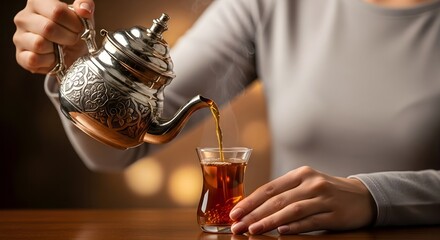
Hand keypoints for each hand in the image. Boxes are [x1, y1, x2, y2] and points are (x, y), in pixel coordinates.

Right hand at [13, 0, 94, 73]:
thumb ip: (86, 6)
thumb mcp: (83, 17)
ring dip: (57, 51)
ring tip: (60, 49)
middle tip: (72, 40)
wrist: (71, 53)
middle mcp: (24, 18)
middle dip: (67, 38)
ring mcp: (19, 37)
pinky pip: (33, 59)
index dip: (73, 24)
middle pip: (48, 28)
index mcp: (37, 2)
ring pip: (39, 44)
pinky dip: (48, 62)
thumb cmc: (74, 32)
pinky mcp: (20, 56)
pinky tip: (53, 58)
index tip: (79, 29)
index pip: (56, 11)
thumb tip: (84, 9)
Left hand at [229, 166, 375, 234]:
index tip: (235, 212)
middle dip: (254, 213)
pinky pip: (311, 221)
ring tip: (253, 230)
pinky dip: (295, 227)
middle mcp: (311, 183)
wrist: (363, 196)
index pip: (269, 188)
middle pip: (277, 200)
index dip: (250, 201)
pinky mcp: (334, 214)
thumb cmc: (327, 191)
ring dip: (270, 221)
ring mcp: (323, 199)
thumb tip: (254, 207)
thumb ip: (284, 192)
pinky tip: (281, 232)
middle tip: (237, 225)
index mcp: (300, 174)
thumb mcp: (306, 184)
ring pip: (292, 210)